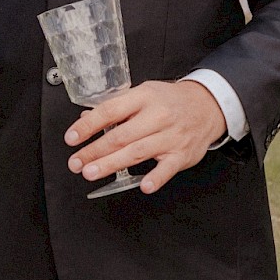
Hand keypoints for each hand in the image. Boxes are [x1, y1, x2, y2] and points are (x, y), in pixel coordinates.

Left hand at [64, 80, 226, 194]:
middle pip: (121, 135)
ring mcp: (171, 136)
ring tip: (91, 172)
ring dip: (111, 164)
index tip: (72, 137)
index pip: (111, 110)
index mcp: (144, 97)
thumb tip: (87, 118)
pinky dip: (156, 178)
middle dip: (94, 150)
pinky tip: (143, 185)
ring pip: (137, 152)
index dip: (88, 125)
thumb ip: (117, 106)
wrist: (207, 105)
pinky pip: (167, 168)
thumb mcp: (144, 93)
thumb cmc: (171, 101)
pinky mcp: (182, 154)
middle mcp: (157, 116)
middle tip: (76, 162)